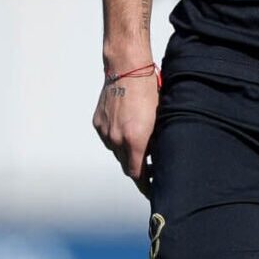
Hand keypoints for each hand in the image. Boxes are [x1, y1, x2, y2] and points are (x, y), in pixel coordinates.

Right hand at [94, 68, 159, 192]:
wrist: (127, 68)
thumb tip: (160, 159)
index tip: (153, 190)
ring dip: (127, 153)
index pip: (138, 175)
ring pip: (116, 153)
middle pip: (127, 167)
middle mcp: (117, 139)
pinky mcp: (98, 123)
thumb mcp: (160, 119)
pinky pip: (108, 139)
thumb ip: (158, 142)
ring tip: (139, 143)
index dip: (146, 185)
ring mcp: (105, 131)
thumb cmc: (149, 91)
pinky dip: (117, 139)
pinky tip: (126, 128)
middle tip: (151, 169)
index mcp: (135, 140)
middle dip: (138, 170)